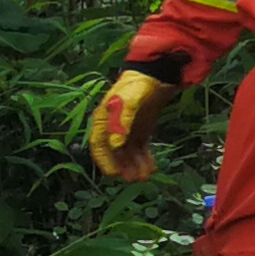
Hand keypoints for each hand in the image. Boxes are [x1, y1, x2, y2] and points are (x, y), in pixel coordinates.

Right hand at [87, 67, 168, 182]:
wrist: (155, 76)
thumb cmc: (137, 86)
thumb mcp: (129, 101)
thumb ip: (122, 122)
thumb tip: (115, 145)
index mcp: (102, 121)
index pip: (99, 146)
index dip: (105, 161)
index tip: (115, 174)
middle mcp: (112, 129)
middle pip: (115, 153)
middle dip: (123, 167)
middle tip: (134, 179)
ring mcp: (127, 131)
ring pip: (129, 154)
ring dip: (135, 166)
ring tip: (145, 176)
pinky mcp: (140, 131)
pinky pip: (141, 149)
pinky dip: (145, 159)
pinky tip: (152, 167)